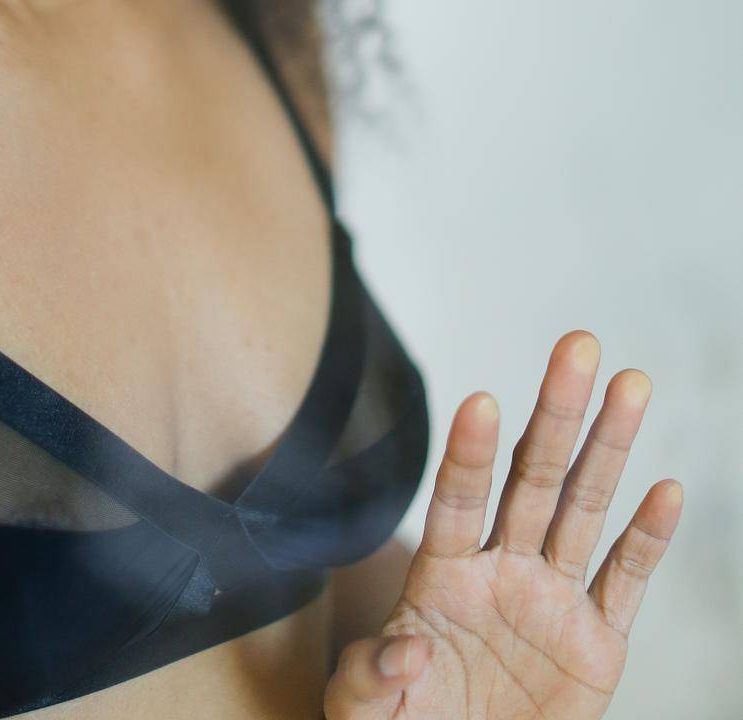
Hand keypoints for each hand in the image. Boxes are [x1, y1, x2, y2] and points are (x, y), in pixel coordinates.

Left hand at [323, 331, 682, 718]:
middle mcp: (501, 570)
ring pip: (584, 509)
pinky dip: (647, 538)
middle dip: (556, 412)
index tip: (480, 402)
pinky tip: (665, 489)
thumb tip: (407, 649)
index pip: (456, 501)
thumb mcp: (364, 712)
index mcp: (442, 575)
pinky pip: (625, 581)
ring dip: (608, 447)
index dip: (469, 455)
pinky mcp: (597, 644)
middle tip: (578, 345)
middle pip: (532, 478)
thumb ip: (369, 680)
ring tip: (630, 383)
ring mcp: (551, 600)